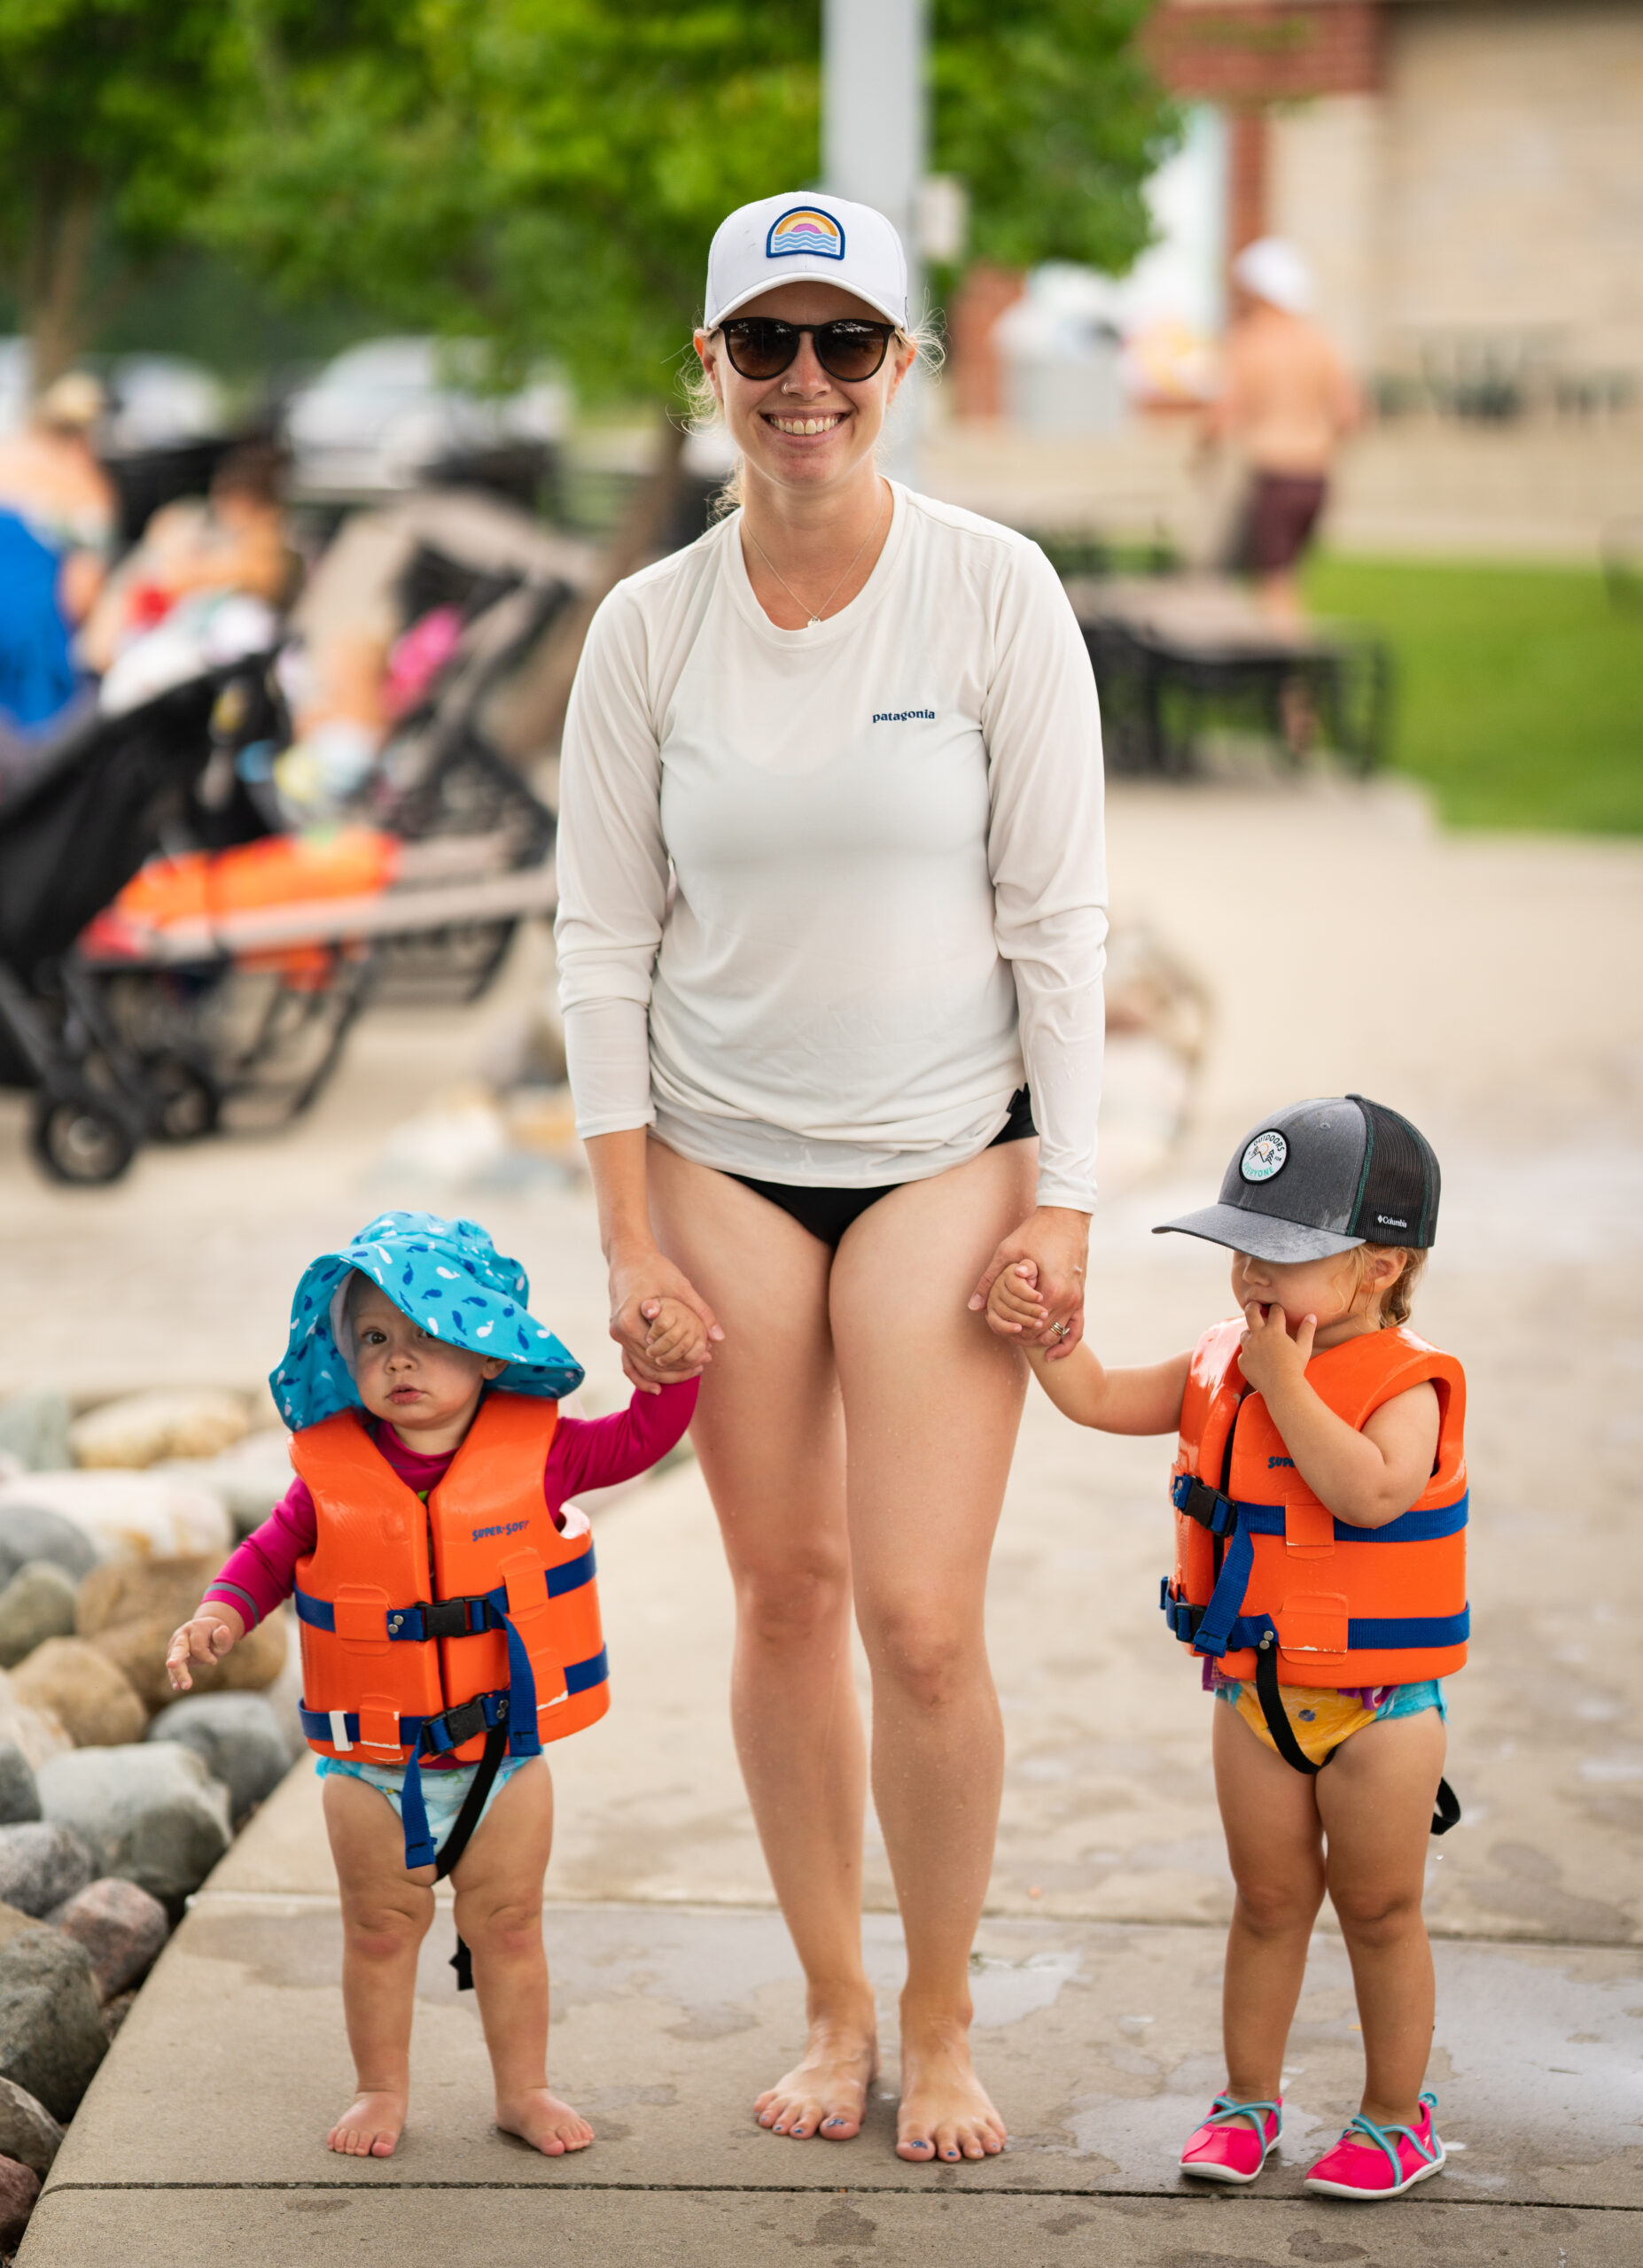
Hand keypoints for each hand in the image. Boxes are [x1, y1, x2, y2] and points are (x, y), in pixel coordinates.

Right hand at [165, 1611, 239, 1692]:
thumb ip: (223, 1636)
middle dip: (176, 1658)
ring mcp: (174, 1645)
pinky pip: (172, 1668)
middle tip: (172, 1664)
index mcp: (195, 1627)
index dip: (206, 1656)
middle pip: (179, 1649)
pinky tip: (176, 1686)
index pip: (197, 1646)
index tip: (214, 1662)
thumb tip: (223, 1630)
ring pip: (174, 1661)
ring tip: (185, 1686)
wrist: (207, 1632)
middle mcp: (182, 1635)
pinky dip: (175, 1677)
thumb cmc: (216, 1636)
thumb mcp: (223, 1635)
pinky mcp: (172, 1655)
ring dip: (178, 1674)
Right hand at [609, 1246, 721, 1392]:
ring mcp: (616, 1333)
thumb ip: (700, 1312)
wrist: (628, 1256)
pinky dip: (641, 1375)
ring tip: (691, 1372)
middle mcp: (619, 1331)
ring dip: (663, 1374)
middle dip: (677, 1370)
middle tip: (702, 1368)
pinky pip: (628, 1361)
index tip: (705, 1361)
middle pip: (650, 1364)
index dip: (684, 1361)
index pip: (660, 1354)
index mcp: (631, 1320)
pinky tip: (657, 1388)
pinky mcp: (618, 1333)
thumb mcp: (681, 1287)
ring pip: (640, 1366)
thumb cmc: (655, 1268)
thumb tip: (719, 1338)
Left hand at [970, 1205, 1088, 1359]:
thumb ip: (990, 1281)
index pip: (1029, 1327)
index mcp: (1052, 1290)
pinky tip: (1052, 1354)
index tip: (996, 1326)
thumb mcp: (1007, 1253)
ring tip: (1019, 1335)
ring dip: (1039, 1339)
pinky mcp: (1081, 1295)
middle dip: (1023, 1337)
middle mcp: (1069, 1299)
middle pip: (1042, 1335)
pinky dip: (1066, 1342)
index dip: (1010, 1331)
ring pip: (1058, 1334)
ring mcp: (1078, 1298)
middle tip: (1005, 1332)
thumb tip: (973, 1306)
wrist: (1066, 1214)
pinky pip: (1077, 1328)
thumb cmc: (1035, 1231)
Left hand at [1236, 1300, 1314, 1398]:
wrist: (1282, 1388)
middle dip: (1253, 1306)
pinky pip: (1244, 1352)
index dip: (1277, 1309)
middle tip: (1255, 1304)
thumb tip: (1311, 1316)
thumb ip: (1307, 1330)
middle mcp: (1258, 1336)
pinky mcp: (1242, 1360)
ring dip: (1251, 1332)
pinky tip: (1257, 1357)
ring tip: (1257, 1335)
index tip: (1277, 1309)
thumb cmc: (1295, 1367)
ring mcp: (1248, 1348)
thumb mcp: (1304, 1348)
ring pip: (1245, 1333)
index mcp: (1275, 1330)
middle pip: (1251, 1312)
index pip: (1274, 1311)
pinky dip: (1249, 1353)